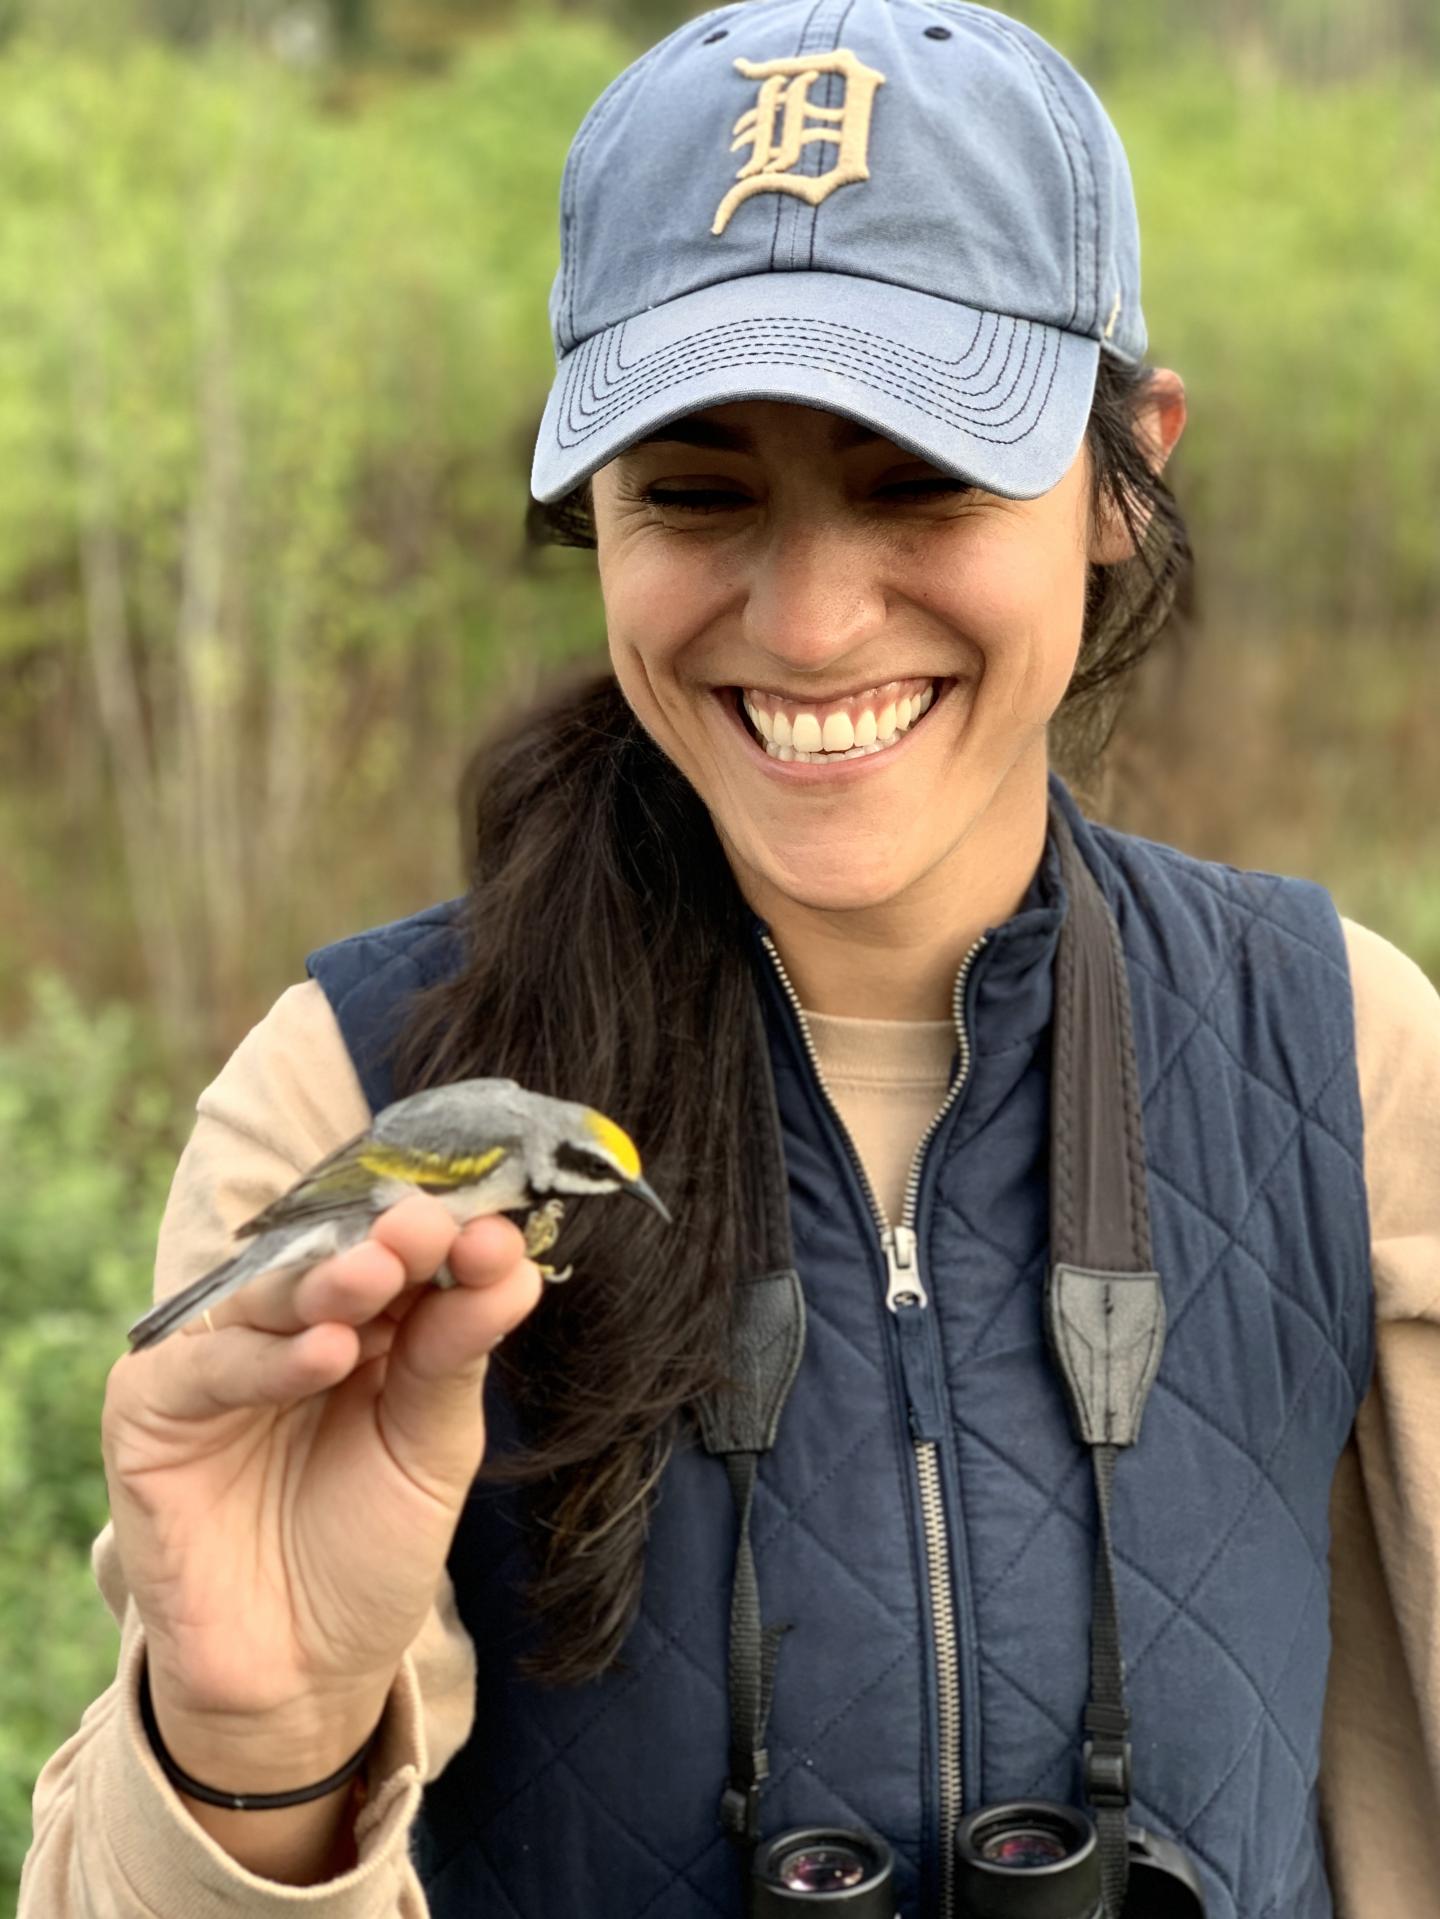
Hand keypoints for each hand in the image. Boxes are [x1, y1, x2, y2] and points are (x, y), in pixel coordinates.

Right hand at [102, 1196, 542, 1779]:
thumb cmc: (367, 1555)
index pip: (402, 1260)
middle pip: (335, 1264)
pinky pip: (206, 1368)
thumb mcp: (430, 1450)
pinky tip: (326, 1355)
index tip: (497, 1237)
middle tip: (427, 1228)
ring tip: (379, 1274)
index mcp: (364, 1326)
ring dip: (328, 1283)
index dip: (446, 1243)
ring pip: (269, 1299)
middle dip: (386, 1245)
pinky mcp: (151, 1409)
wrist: (298, 1677)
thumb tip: (515, 1269)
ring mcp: (217, 1363)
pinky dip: (266, 1359)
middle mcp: (287, 1329)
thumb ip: (455, 1358)